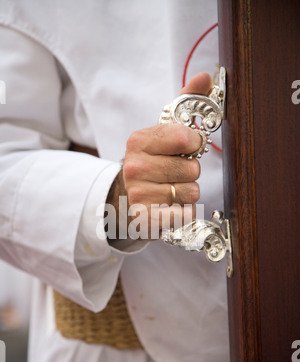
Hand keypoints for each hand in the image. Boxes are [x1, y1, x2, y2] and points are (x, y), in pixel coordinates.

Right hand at [107, 73, 212, 239]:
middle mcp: (134, 167)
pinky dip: (184, 212)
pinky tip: (171, 207)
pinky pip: (184, 214)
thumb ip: (185, 103)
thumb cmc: (152, 161)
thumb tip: (205, 76)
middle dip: (190, 172)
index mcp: (139, 140)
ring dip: (187, 193)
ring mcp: (138, 194)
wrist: (127, 197)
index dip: (194, 144)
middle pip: (192, 169)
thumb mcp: (164, 130)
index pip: (186, 138)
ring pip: (191, 192)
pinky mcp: (145, 218)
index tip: (186, 147)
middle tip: (174, 173)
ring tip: (170, 190)